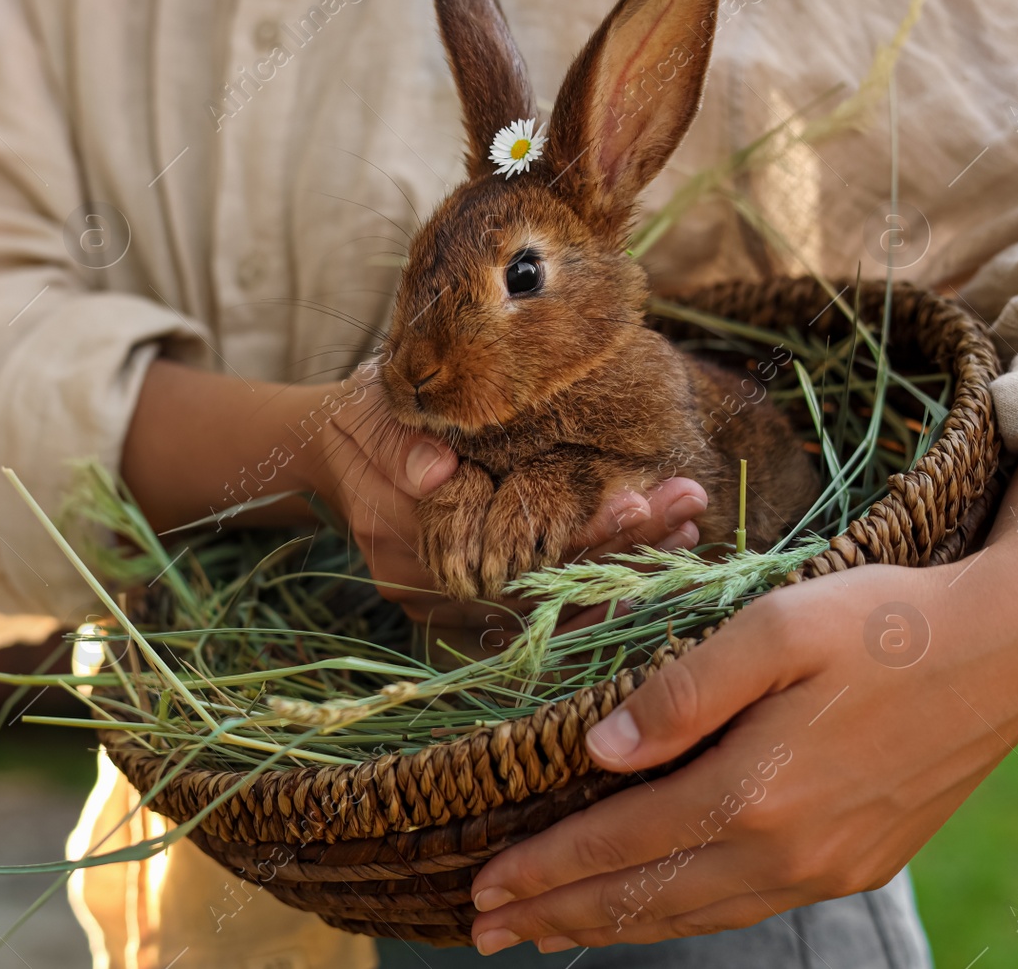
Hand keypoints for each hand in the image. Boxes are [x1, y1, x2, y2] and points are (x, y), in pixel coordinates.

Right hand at [293, 369, 708, 625]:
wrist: (330, 453)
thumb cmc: (364, 413)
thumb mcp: (371, 404)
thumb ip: (398, 439)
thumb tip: (433, 472)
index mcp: (392, 525)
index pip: (496, 541)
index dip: (569, 531)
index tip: (635, 499)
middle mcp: (415, 580)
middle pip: (529, 583)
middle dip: (615, 548)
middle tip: (686, 508)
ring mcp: (434, 604)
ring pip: (538, 606)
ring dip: (618, 569)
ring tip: (687, 525)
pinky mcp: (454, 613)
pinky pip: (534, 611)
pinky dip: (596, 586)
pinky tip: (654, 551)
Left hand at [468, 436, 1017, 954]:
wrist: (1005, 649)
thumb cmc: (883, 622)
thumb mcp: (776, 628)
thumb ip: (680, 693)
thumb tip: (598, 752)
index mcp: (756, 793)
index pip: (619, 844)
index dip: (544, 868)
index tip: (482, 886)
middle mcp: (786, 851)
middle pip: (645, 899)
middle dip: (556, 915)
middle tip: (482, 929)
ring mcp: (824, 869)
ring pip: (691, 915)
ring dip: (610, 925)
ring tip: (546, 931)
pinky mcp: (852, 865)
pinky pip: (741, 907)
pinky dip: (677, 916)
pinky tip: (648, 910)